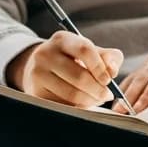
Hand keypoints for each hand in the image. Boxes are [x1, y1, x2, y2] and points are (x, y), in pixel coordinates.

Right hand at [7, 31, 123, 108]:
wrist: (38, 67)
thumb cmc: (71, 59)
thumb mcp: (88, 50)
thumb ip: (107, 57)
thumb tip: (112, 70)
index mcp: (62, 39)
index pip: (85, 50)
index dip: (100, 68)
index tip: (109, 80)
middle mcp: (45, 54)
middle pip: (79, 77)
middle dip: (98, 90)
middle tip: (107, 95)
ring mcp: (37, 74)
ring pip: (72, 95)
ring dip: (90, 101)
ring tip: (97, 99)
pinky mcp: (35, 92)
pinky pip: (63, 105)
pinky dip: (78, 107)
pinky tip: (82, 103)